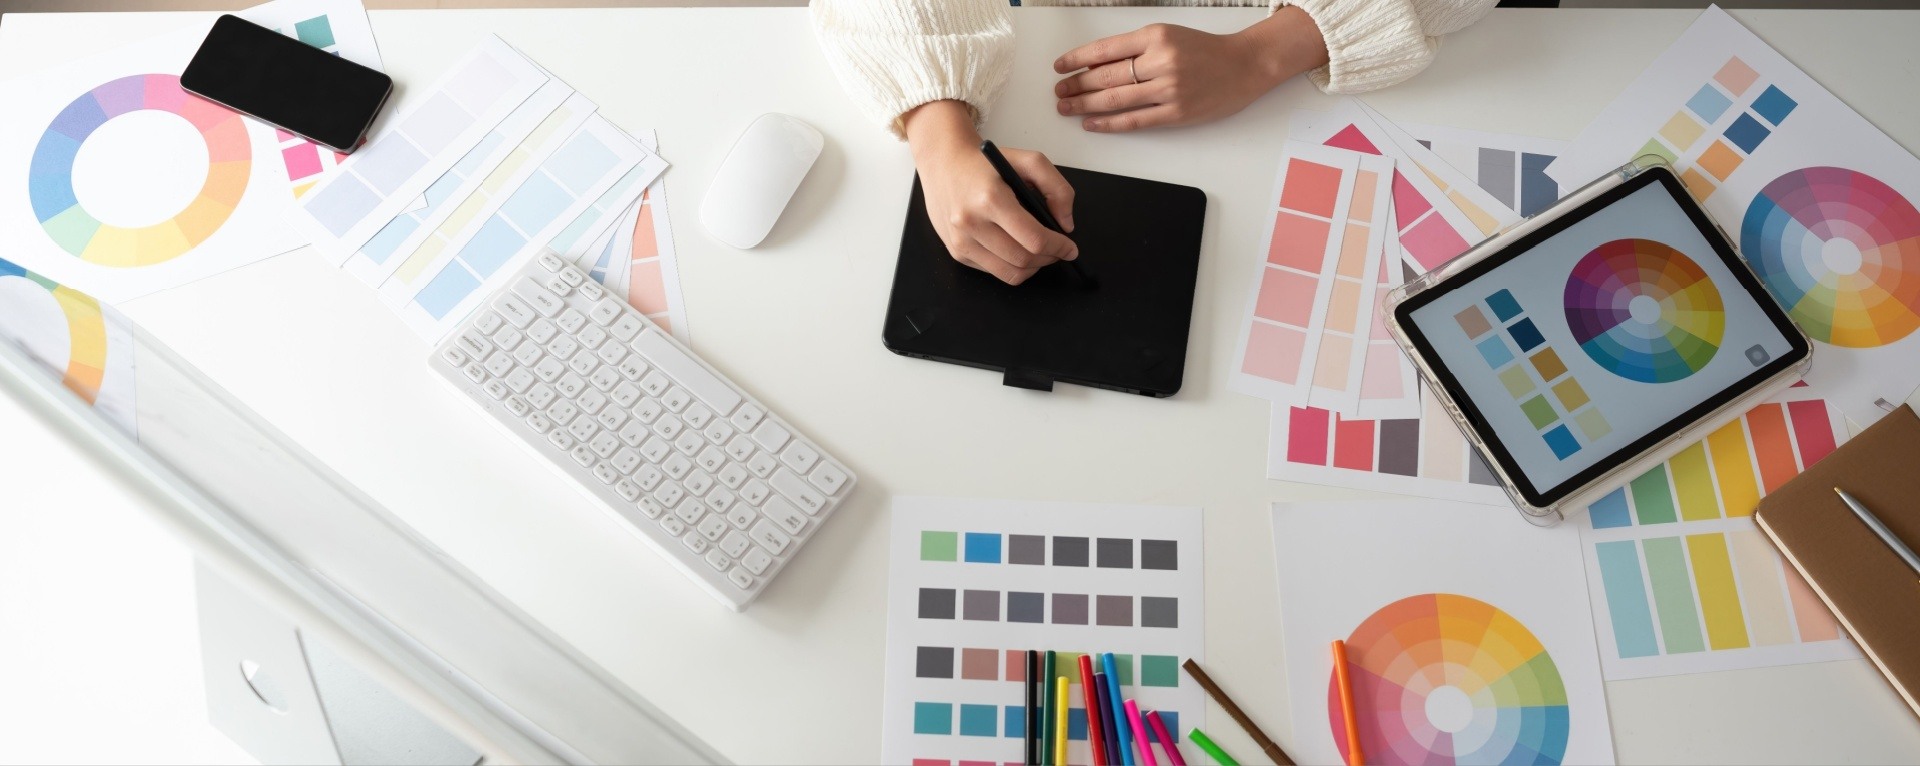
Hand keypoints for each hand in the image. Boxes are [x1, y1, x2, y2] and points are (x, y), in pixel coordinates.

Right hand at [902, 100, 1076, 285]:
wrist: (944, 161)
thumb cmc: (985, 163)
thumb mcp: (1029, 160)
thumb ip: (1057, 189)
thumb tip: (1066, 224)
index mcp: (991, 199)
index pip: (1034, 239)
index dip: (1059, 247)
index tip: (1071, 248)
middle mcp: (971, 223)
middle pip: (1024, 260)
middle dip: (1050, 259)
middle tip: (1059, 250)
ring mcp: (961, 241)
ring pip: (1010, 273)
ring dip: (1033, 267)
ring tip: (1040, 252)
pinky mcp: (956, 251)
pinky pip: (994, 271)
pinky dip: (1011, 265)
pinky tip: (1015, 247)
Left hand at [1053, 9, 1328, 132]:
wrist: (1244, 65)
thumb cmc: (1204, 50)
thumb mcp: (1167, 35)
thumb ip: (1135, 47)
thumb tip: (1095, 63)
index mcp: (1156, 36)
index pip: (1105, 49)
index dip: (1077, 59)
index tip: (1060, 67)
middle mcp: (1161, 61)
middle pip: (1105, 76)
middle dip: (1076, 85)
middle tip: (1059, 91)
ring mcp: (1168, 89)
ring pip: (1115, 99)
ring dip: (1085, 105)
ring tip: (1067, 108)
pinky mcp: (1176, 113)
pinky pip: (1134, 121)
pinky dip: (1109, 123)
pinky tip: (1092, 123)